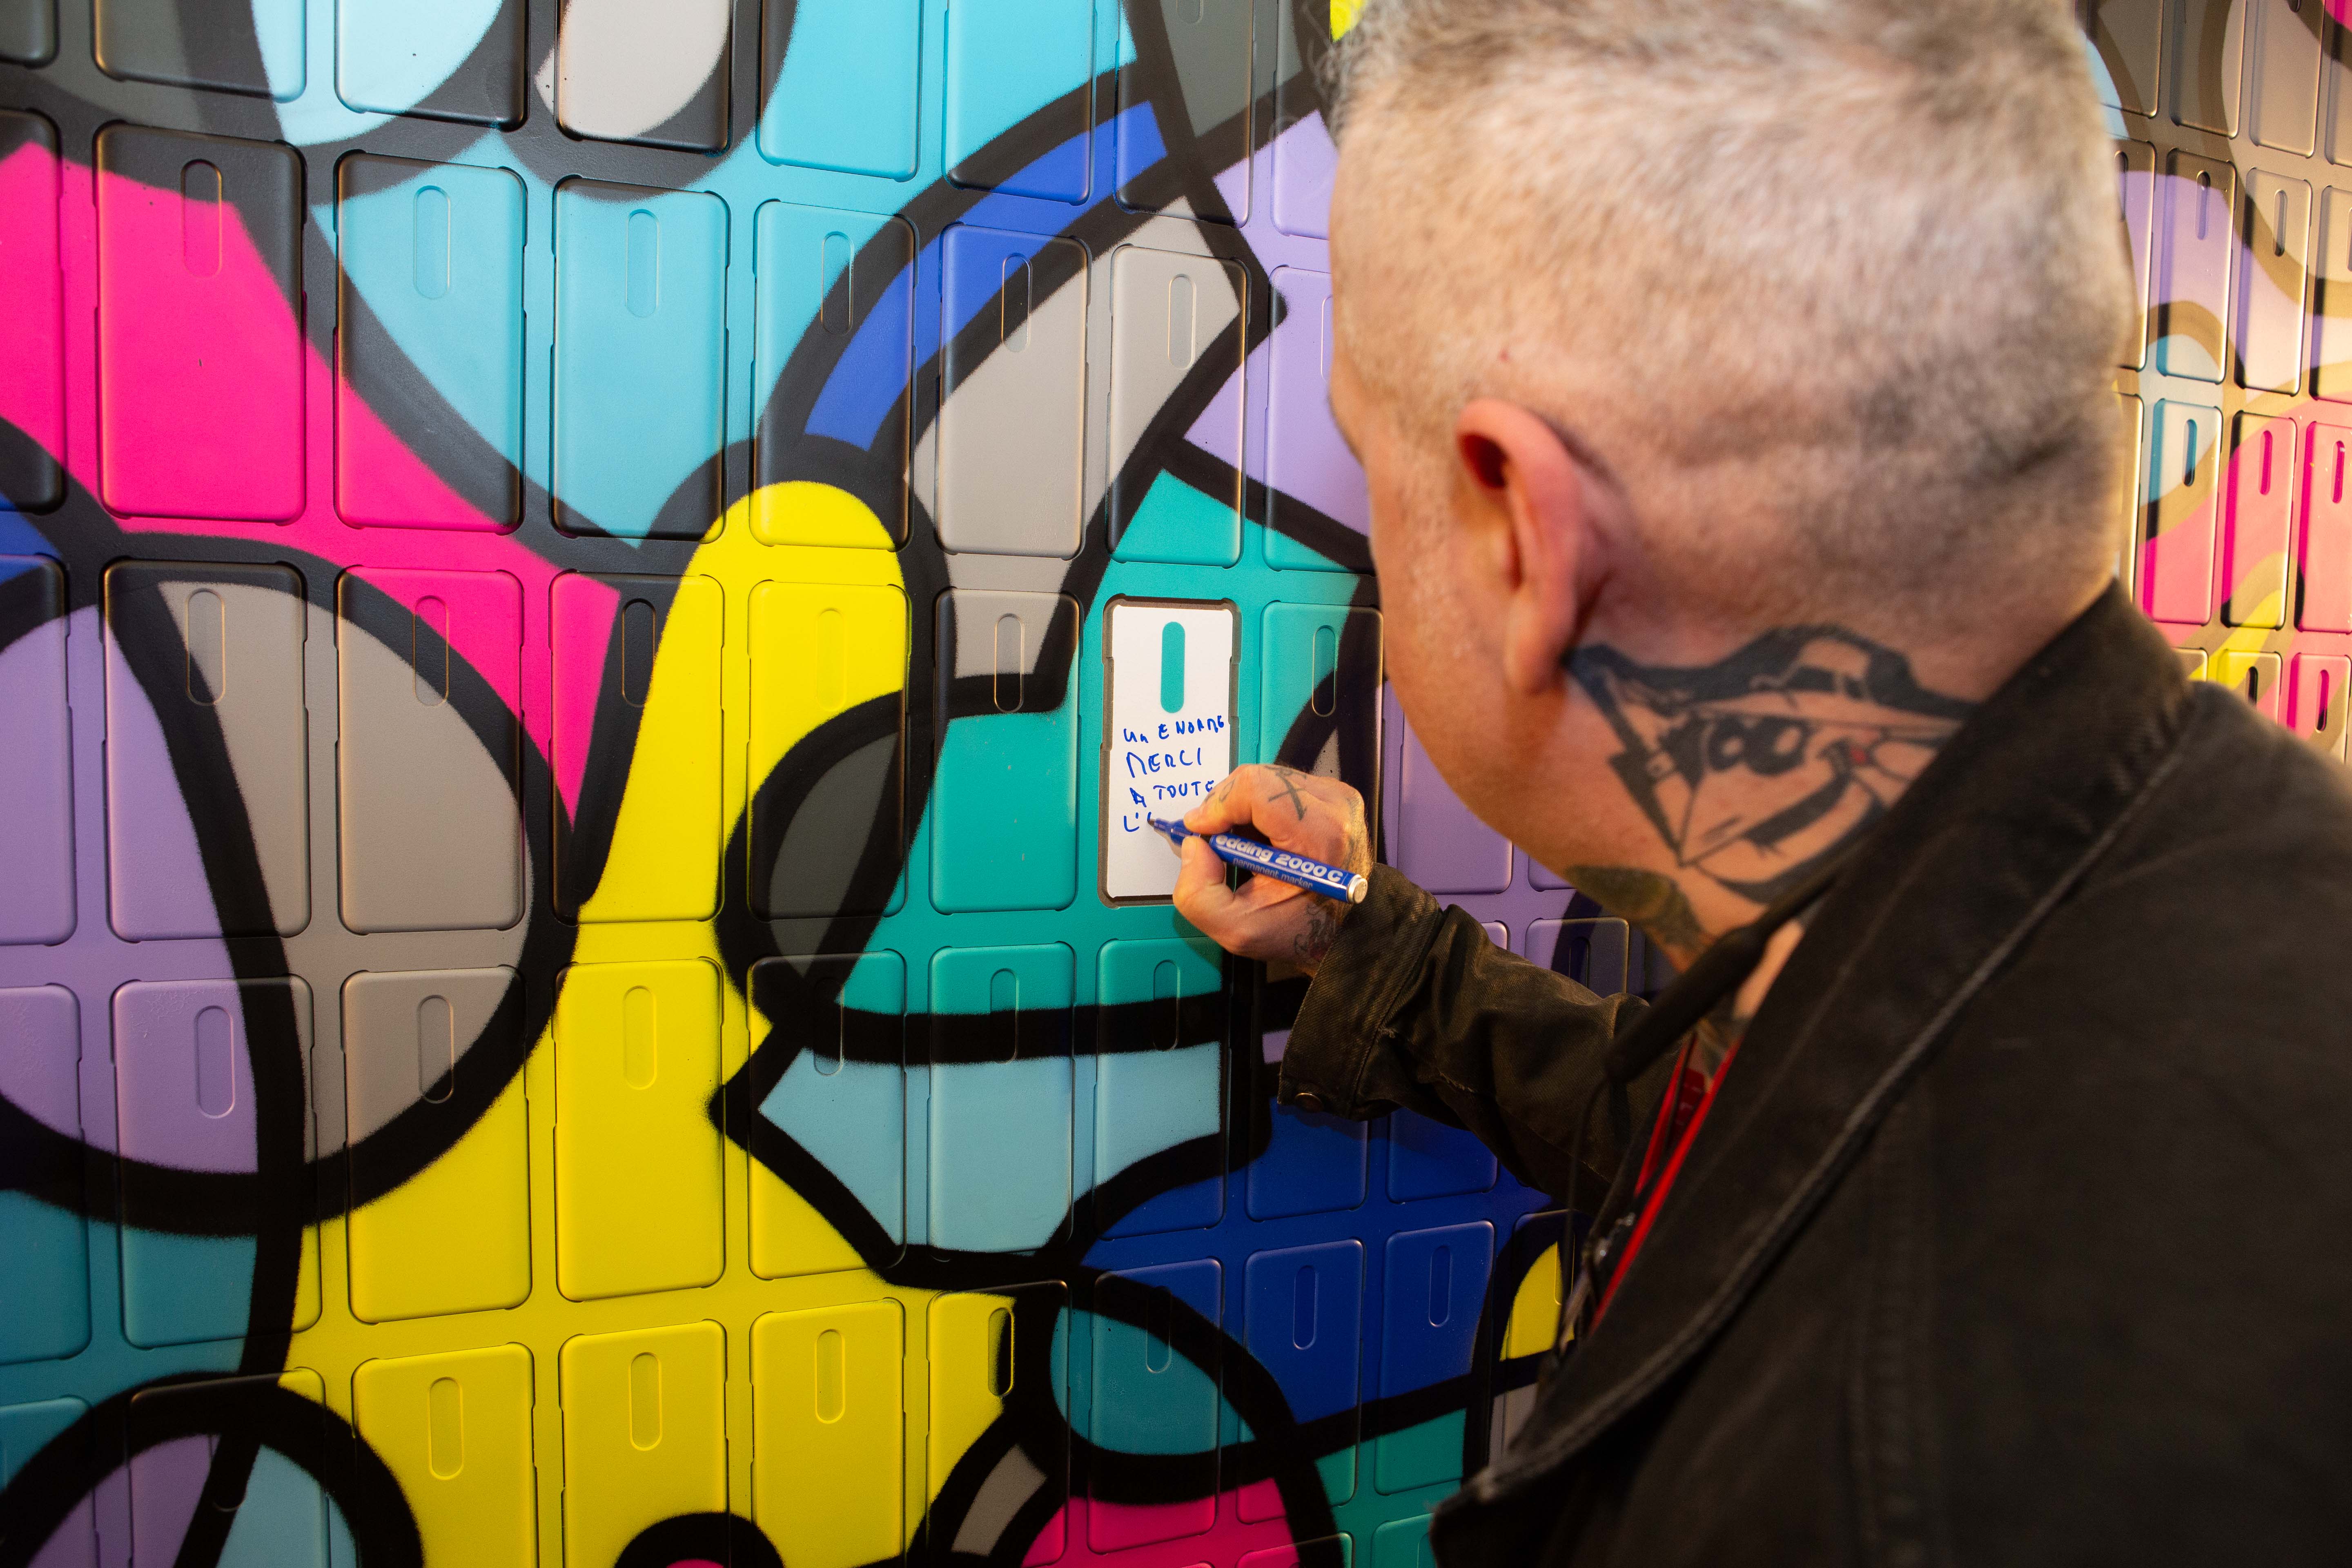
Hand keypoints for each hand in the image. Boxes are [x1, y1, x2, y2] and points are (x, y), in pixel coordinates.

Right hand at [1172, 765, 1371, 971]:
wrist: (1344, 930)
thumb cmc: (1299, 930)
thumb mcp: (1239, 929)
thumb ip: (1199, 894)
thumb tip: (1193, 845)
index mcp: (1320, 835)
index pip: (1256, 787)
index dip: (1218, 805)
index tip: (1202, 832)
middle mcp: (1335, 807)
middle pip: (1258, 778)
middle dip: (1226, 807)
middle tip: (1217, 842)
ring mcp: (1338, 797)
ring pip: (1267, 779)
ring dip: (1242, 809)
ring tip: (1242, 845)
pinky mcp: (1334, 796)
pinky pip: (1281, 785)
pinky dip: (1260, 809)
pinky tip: (1262, 839)